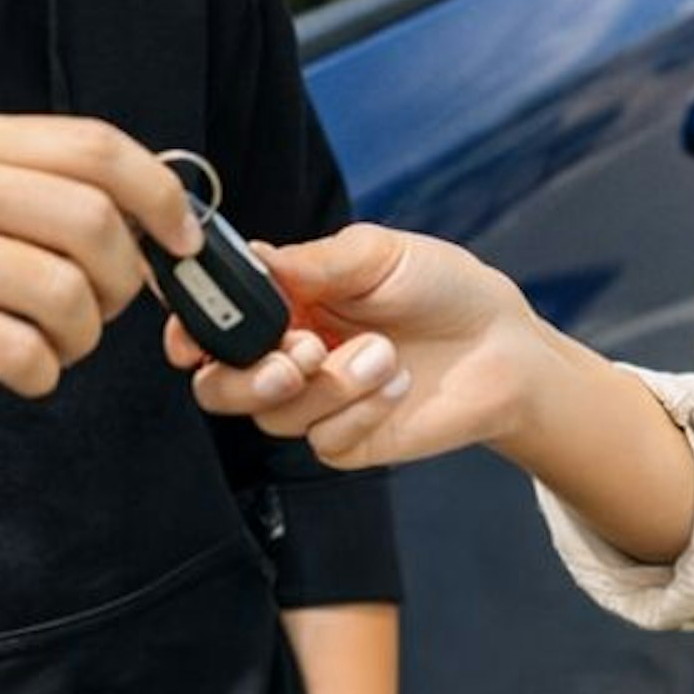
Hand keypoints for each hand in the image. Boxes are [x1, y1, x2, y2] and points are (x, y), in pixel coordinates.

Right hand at [0, 114, 202, 402]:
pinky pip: (16, 351)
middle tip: (105, 308)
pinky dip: (41, 373)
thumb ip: (41, 189)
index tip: (183, 242)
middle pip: (93, 221)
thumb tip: (165, 217)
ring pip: (62, 293)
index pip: (97, 146)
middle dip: (125, 280)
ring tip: (57, 344)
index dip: (161, 196)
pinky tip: (22, 371)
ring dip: (83, 337)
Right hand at [170, 222, 549, 470]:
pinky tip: (397, 385)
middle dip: (246, 377)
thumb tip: (254, 259)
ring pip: (269, 416)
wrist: (505, 346)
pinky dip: (358, 410)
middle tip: (298, 357)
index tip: (193, 339)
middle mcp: (287, 354)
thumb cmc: (442, 288)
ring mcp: (313, 402)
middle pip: (218, 386)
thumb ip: (312, 261)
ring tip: (384, 354)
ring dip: (328, 385)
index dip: (189, 332)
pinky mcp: (345, 440)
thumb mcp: (378, 253)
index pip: (212, 322)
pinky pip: (320, 440)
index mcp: (283, 302)